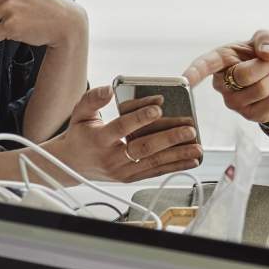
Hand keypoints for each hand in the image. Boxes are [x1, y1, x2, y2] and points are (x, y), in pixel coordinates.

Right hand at [43, 86, 201, 183]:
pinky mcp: (130, 178)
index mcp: (98, 140)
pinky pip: (154, 172)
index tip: (158, 107)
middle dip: (168, 139)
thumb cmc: (80, 135)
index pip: (121, 128)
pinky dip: (174, 167)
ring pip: (152, 163)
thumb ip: (91, 99)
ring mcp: (121, 172)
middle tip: (189, 130)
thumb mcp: (79, 114)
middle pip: (143, 148)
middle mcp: (111, 159)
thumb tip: (108, 89)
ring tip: (196, 147)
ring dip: (177, 156)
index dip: (140, 118)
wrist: (72, 165)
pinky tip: (190, 161)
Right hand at [183, 30, 268, 125]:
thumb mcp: (266, 41)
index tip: (184, 79)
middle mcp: (221, 83)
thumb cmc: (265, 58)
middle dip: (266, 66)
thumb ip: (266, 39)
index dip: (194, 73)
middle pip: (244, 76)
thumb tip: (267, 52)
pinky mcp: (247, 115)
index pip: (203, 66)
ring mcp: (232, 102)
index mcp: (220, 60)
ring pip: (261, 89)